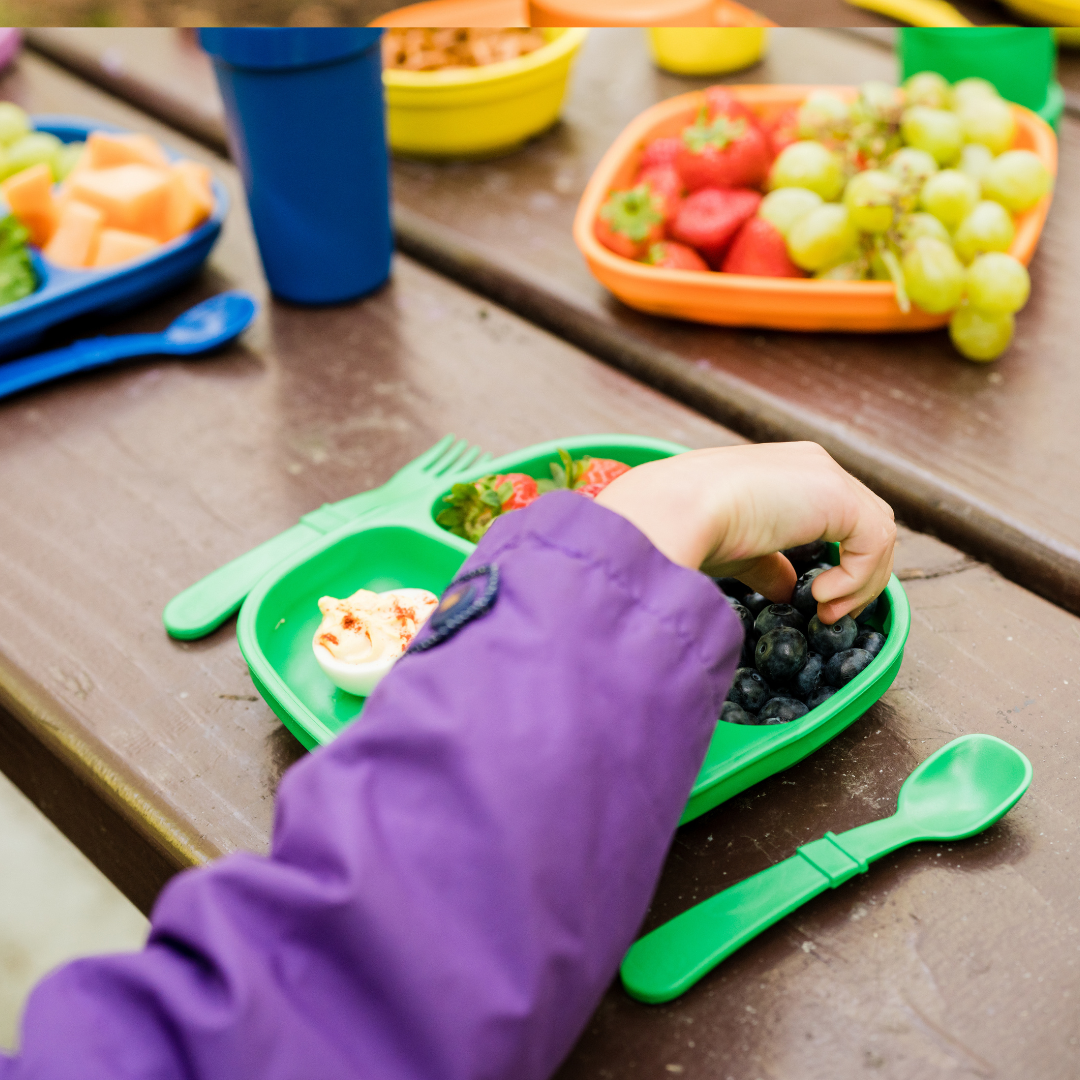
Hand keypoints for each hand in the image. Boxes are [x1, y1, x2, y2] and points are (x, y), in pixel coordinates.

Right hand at [595, 442, 894, 623]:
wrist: (673, 512)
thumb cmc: (688, 529)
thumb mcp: (737, 553)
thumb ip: (768, 566)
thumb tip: (787, 590)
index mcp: (788, 471)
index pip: (839, 514)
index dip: (842, 561)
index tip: (820, 603)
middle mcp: (813, 464)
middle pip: (867, 522)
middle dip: (860, 575)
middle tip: (830, 613)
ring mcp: (827, 475)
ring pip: (878, 533)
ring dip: (862, 583)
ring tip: (826, 612)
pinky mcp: (837, 495)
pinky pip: (874, 542)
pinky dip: (858, 579)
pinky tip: (822, 597)